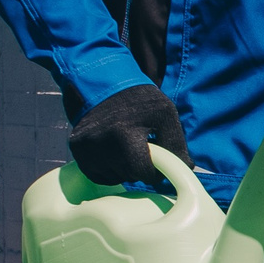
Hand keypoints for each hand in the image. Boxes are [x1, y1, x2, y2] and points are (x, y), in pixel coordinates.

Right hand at [68, 84, 189, 187]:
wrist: (104, 84)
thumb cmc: (139, 100)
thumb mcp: (165, 114)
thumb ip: (177, 143)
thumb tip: (186, 168)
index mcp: (124, 136)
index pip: (145, 174)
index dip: (155, 170)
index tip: (157, 157)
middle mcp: (100, 145)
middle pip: (129, 177)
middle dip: (140, 168)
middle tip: (141, 146)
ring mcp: (85, 149)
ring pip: (114, 178)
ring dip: (124, 169)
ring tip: (127, 145)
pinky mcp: (77, 151)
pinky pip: (98, 175)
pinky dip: (109, 169)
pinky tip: (114, 151)